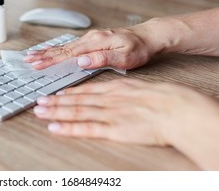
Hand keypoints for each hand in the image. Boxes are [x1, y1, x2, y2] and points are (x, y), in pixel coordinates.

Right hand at [24, 28, 155, 70]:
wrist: (148, 36)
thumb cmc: (139, 48)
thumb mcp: (125, 57)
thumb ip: (103, 59)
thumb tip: (81, 61)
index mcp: (96, 42)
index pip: (68, 53)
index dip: (50, 60)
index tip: (37, 64)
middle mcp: (90, 38)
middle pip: (62, 48)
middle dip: (43, 55)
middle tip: (27, 59)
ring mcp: (90, 38)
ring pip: (64, 46)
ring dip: (47, 51)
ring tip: (33, 54)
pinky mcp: (92, 40)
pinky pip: (71, 45)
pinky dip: (58, 48)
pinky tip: (51, 50)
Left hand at [33, 78, 218, 168]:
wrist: (180, 109)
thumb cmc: (168, 99)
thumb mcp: (144, 88)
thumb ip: (128, 92)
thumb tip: (123, 94)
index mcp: (117, 88)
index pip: (87, 90)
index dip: (69, 92)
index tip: (56, 93)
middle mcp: (109, 99)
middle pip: (77, 100)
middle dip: (55, 101)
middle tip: (39, 102)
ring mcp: (110, 113)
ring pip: (76, 111)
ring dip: (56, 112)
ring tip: (40, 112)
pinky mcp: (114, 129)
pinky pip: (86, 129)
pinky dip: (68, 128)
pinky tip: (55, 128)